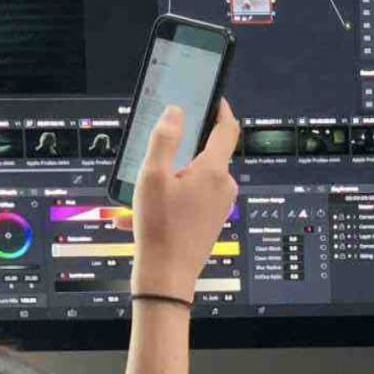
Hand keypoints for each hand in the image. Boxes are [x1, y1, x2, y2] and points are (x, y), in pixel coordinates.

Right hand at [124, 100, 240, 301]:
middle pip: (208, 152)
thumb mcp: (152, 176)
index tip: (212, 97)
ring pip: (198, 175)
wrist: (167, 275)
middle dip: (185, 146)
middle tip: (161, 145)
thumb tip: (176, 112)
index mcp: (214, 170)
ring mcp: (221, 203)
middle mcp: (224, 185)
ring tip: (146, 187)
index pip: (227, 128)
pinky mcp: (213, 217)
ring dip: (175, 174)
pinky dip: (176, 193)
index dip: (220, 108)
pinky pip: (196, 195)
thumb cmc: (159, 228)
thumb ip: (164, 138)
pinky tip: (152, 206)